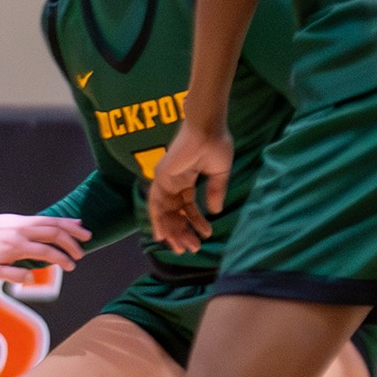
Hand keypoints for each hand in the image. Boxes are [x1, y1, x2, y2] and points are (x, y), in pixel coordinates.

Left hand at [0, 213, 89, 283]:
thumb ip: (12, 275)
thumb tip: (31, 278)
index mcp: (17, 246)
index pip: (46, 251)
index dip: (61, 258)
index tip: (71, 266)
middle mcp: (24, 232)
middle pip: (53, 234)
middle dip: (71, 244)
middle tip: (81, 255)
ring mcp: (25, 223)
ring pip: (54, 222)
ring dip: (72, 229)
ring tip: (87, 236)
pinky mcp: (26, 219)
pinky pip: (48, 218)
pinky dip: (63, 221)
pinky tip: (76, 223)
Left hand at [148, 120, 231, 253]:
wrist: (208, 128)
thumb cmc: (216, 144)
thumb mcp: (219, 173)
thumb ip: (215, 192)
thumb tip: (215, 212)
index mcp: (185, 180)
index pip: (187, 207)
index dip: (195, 223)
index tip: (205, 236)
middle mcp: (172, 183)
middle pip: (174, 213)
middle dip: (182, 232)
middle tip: (190, 249)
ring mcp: (164, 180)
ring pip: (165, 212)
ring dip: (173, 231)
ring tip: (183, 247)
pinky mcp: (160, 177)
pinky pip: (157, 203)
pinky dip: (160, 220)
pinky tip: (164, 235)